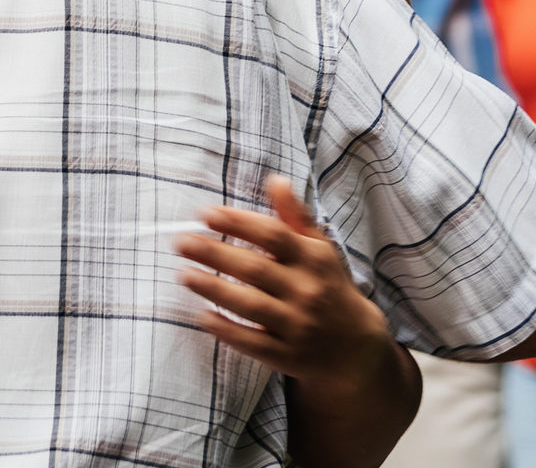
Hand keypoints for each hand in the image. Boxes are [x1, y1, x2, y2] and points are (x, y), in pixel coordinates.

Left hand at [175, 176, 396, 393]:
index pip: (272, 235)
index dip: (238, 222)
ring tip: (182, 274)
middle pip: (254, 268)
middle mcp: (306, 290)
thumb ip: (294, 216)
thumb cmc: (329, 286)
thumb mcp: (320, 248)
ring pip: (250, 305)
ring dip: (213, 289)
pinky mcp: (286, 355)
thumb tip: (275, 180)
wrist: (354, 345)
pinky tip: (203, 316)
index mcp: (314, 259)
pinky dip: (226, 329)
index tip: (205, 213)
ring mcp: (297, 325)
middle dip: (214, 254)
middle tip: (181, 242)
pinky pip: (251, 342)